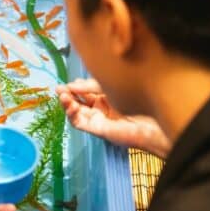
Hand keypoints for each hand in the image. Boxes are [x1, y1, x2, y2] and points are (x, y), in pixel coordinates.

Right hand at [56, 78, 170, 157]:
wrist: (150, 121)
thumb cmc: (135, 101)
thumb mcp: (109, 87)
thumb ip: (91, 86)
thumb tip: (72, 84)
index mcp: (104, 97)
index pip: (84, 91)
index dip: (75, 86)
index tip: (69, 82)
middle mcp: (99, 108)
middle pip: (77, 101)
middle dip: (67, 94)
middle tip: (59, 89)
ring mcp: (97, 118)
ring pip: (75, 112)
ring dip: (67, 104)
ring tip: (62, 96)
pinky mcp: (96, 128)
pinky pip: (79, 122)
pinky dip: (72, 115)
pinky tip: (70, 106)